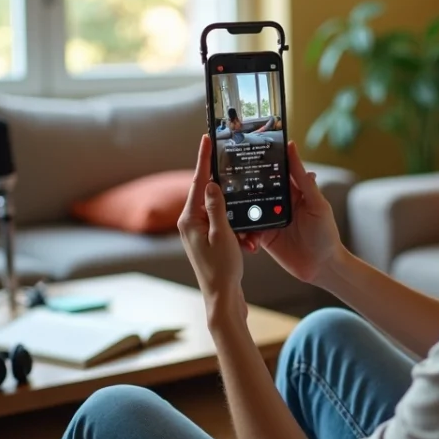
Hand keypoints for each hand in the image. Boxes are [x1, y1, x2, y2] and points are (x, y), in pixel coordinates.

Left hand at [179, 134, 246, 323]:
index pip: (197, 181)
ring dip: (237, 216)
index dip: (203, 158)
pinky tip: (249, 241)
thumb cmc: (221, 269)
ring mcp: (199, 232)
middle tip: (235, 166)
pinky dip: (238, 229)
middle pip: (209, 193)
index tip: (206, 138)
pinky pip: (226, 225)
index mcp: (189, 219)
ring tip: (247, 232)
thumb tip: (211, 183)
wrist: (222, 299)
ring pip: (221, 210)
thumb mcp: (222, 234)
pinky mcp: (209, 241)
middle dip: (227, 188)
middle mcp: (191, 223)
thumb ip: (216, 207)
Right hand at [238, 141, 343, 284]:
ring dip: (238, 207)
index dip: (261, 160)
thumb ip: (302, 179)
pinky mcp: (263, 236)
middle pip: (257, 188)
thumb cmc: (326, 234)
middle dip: (241, 184)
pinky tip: (238, 231)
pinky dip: (241, 230)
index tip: (244, 148)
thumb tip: (292, 148)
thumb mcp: (317, 203)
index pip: (274, 171)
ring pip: (248, 208)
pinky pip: (248, 229)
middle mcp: (279, 203)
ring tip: (223, 203)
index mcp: (292, 191)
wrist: (322, 267)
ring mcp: (269, 219)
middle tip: (224, 176)